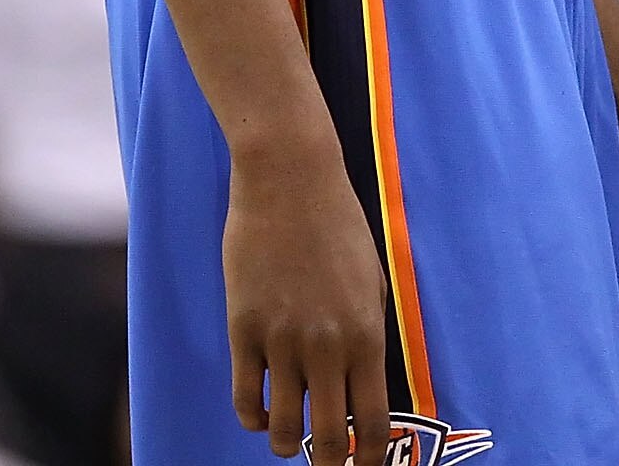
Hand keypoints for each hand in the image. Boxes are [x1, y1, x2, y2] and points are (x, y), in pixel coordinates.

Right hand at [225, 141, 392, 459]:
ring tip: (288, 443)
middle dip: (330, 463)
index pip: (375, 420)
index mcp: (367, 334)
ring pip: (282, 427)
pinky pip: (246, 397)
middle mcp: (327, 345)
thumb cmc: (339, 225)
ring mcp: (282, 340)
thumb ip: (368, 334)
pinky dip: (252, 418)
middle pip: (329, 437)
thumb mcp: (374, 280)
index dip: (372, 457)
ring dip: (286, 445)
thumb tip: (364, 385)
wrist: (289, 181)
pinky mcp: (243, 329)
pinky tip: (259, 416)